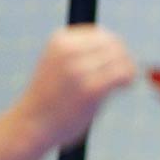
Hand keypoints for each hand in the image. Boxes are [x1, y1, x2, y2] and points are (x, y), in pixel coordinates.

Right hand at [10, 25, 136, 152]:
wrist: (31, 125)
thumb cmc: (49, 97)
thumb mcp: (59, 63)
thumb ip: (82, 52)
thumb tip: (118, 44)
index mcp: (60, 41)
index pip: (102, 34)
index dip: (113, 49)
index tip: (111, 66)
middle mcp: (68, 50)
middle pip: (114, 44)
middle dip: (123, 58)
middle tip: (121, 76)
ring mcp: (79, 69)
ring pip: (121, 58)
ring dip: (128, 69)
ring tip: (122, 83)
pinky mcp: (91, 88)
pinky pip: (123, 74)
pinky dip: (128, 79)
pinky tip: (125, 87)